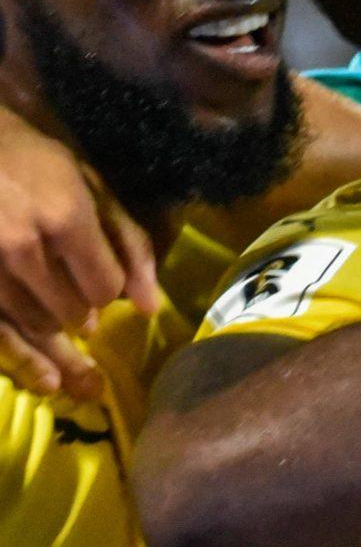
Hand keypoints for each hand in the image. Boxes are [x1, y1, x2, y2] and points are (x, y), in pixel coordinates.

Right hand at [0, 107, 157, 398]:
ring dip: (54, 338)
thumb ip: (128, 243)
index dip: (107, 290)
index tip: (99, 282)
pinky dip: (24, 360)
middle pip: (72, 311)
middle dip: (82, 314)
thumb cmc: (34, 164)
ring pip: (34, 325)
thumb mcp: (90, 188)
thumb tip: (151, 308)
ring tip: (69, 350)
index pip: (105, 287)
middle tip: (80, 313)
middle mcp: (22, 247)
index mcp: (64, 219)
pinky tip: (50, 382)